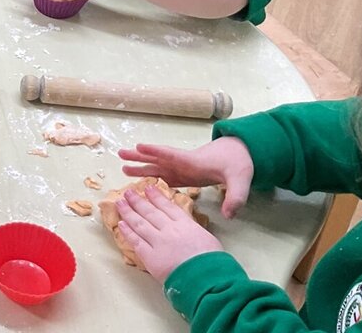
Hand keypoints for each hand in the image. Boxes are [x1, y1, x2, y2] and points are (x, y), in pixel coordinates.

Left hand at [114, 186, 224, 280]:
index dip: (156, 196)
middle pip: (150, 211)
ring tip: (120, 203)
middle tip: (128, 192)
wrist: (207, 277)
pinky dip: (127, 232)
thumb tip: (187, 227)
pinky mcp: (150, 256)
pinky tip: (121, 224)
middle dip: (137, 200)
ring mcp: (158, 242)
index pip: (167, 206)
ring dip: (128, 212)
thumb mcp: (208, 239)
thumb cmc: (213, 262)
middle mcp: (169, 229)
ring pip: (139, 223)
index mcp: (185, 224)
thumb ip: (194, 230)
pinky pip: (135, 241)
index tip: (148, 188)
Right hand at [120, 137, 254, 217]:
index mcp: (193, 162)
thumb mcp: (241, 180)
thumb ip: (236, 196)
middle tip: (120, 153)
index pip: (172, 155)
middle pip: (158, 159)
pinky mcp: (184, 176)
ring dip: (141, 167)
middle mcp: (184, 163)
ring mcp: (182, 169)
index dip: (156, 151)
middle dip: (140, 157)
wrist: (240, 156)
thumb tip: (229, 214)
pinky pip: (163, 177)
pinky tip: (141, 182)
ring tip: (123, 167)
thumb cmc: (238, 164)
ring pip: (157, 167)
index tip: (139, 146)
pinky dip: (151, 178)